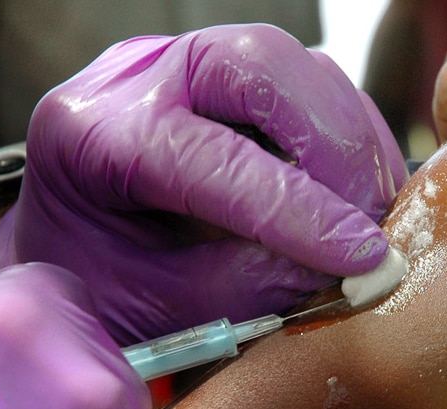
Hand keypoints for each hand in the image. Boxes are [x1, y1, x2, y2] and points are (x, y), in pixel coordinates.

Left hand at [0, 24, 407, 343]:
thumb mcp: (161, 306)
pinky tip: (358, 194)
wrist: (77, 260)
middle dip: (331, 142)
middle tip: (367, 220)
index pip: (214, 157)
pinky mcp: (233, 79)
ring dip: (349, 141)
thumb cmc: (103, 290)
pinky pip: (314, 84)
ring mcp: (188, 66)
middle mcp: (138, 77)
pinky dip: (349, 138)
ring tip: (368, 216)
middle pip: (260, 63)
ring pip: (299, 66)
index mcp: (92, 135)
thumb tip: (342, 265)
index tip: (361, 256)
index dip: (298, 209)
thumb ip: (247, 284)